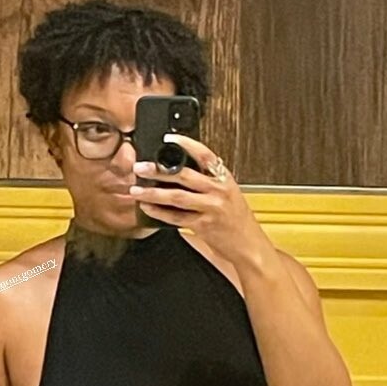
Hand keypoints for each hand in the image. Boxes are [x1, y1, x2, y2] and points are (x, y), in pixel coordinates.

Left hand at [130, 133, 269, 269]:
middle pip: (184, 175)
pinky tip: (149, 208)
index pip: (205, 155)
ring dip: (153, 193)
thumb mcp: (229, 195)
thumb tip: (181, 175)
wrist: (249, 247)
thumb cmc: (238, 222)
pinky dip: (160, 213)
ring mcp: (211, 208)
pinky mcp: (204, 226)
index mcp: (225, 179)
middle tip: (141, 167)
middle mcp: (218, 191)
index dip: (186, 144)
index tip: (168, 138)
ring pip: (177, 197)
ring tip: (137, 190)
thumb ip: (209, 183)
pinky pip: (177, 218)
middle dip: (158, 170)